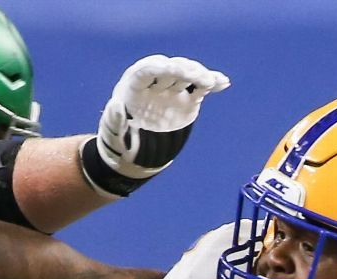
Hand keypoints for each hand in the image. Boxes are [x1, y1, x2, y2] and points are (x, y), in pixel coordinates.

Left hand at [81, 55, 229, 195]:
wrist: (135, 152)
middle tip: (199, 77)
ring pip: (187, 75)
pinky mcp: (186, 100)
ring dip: (200, 76)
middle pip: (171, 69)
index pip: (148, 70)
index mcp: (134, 84)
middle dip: (185, 70)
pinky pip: (200, 88)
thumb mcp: (113, 135)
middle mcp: (154, 82)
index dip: (163, 68)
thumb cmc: (118, 141)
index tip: (177, 71)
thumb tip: (116, 106)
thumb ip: (114, 121)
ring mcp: (172, 89)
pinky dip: (211, 84)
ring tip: (211, 83)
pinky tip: (223, 83)